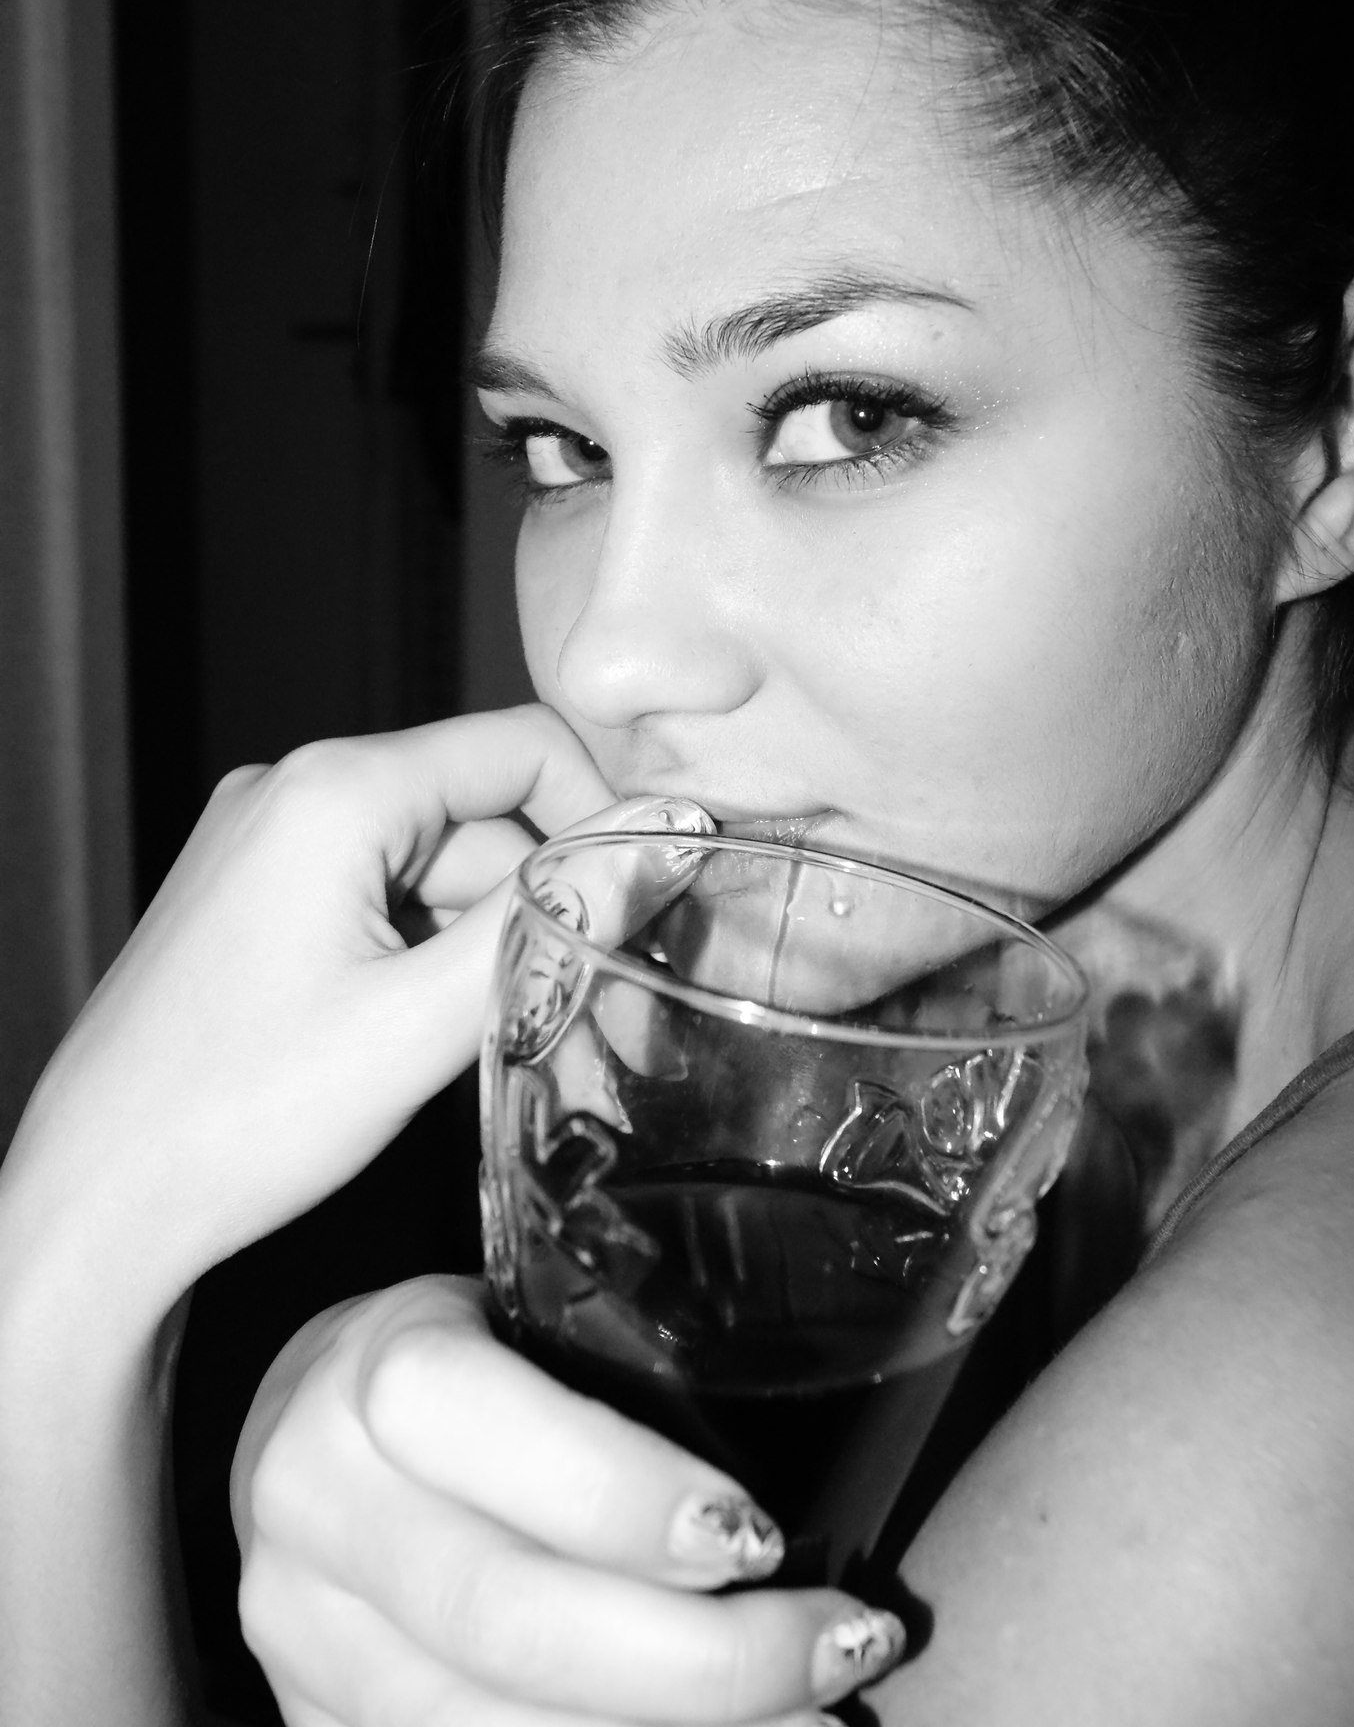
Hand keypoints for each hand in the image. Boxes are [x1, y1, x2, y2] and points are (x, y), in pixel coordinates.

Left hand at [1, 706, 627, 1313]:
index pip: (522, 747)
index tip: (648, 901)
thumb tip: (662, 836)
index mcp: (334, 789)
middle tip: (588, 1013)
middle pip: (480, 815)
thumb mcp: (425, 1020)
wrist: (98, 1200)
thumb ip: (555, 917)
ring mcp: (266, 841)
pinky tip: (425, 1037)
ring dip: (482, 943)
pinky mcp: (255, 896)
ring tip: (496, 1047)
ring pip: (434, 867)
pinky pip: (380, 897)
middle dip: (538, 906)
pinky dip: (425, 955)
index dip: (602, 815)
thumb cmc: (240, 1115)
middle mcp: (293, 789)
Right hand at [234, 1275, 906, 1726]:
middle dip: (696, 1658)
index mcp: (367, 1368)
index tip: (762, 1534)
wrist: (308, 1439)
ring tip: (816, 1718)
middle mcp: (313, 1505)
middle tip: (841, 1645)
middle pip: (501, 1615)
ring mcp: (301, 1638)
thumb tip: (833, 1451)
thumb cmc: (473, 1360)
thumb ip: (629, 1366)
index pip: (467, 1419)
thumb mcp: (528, 1315)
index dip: (616, 1490)